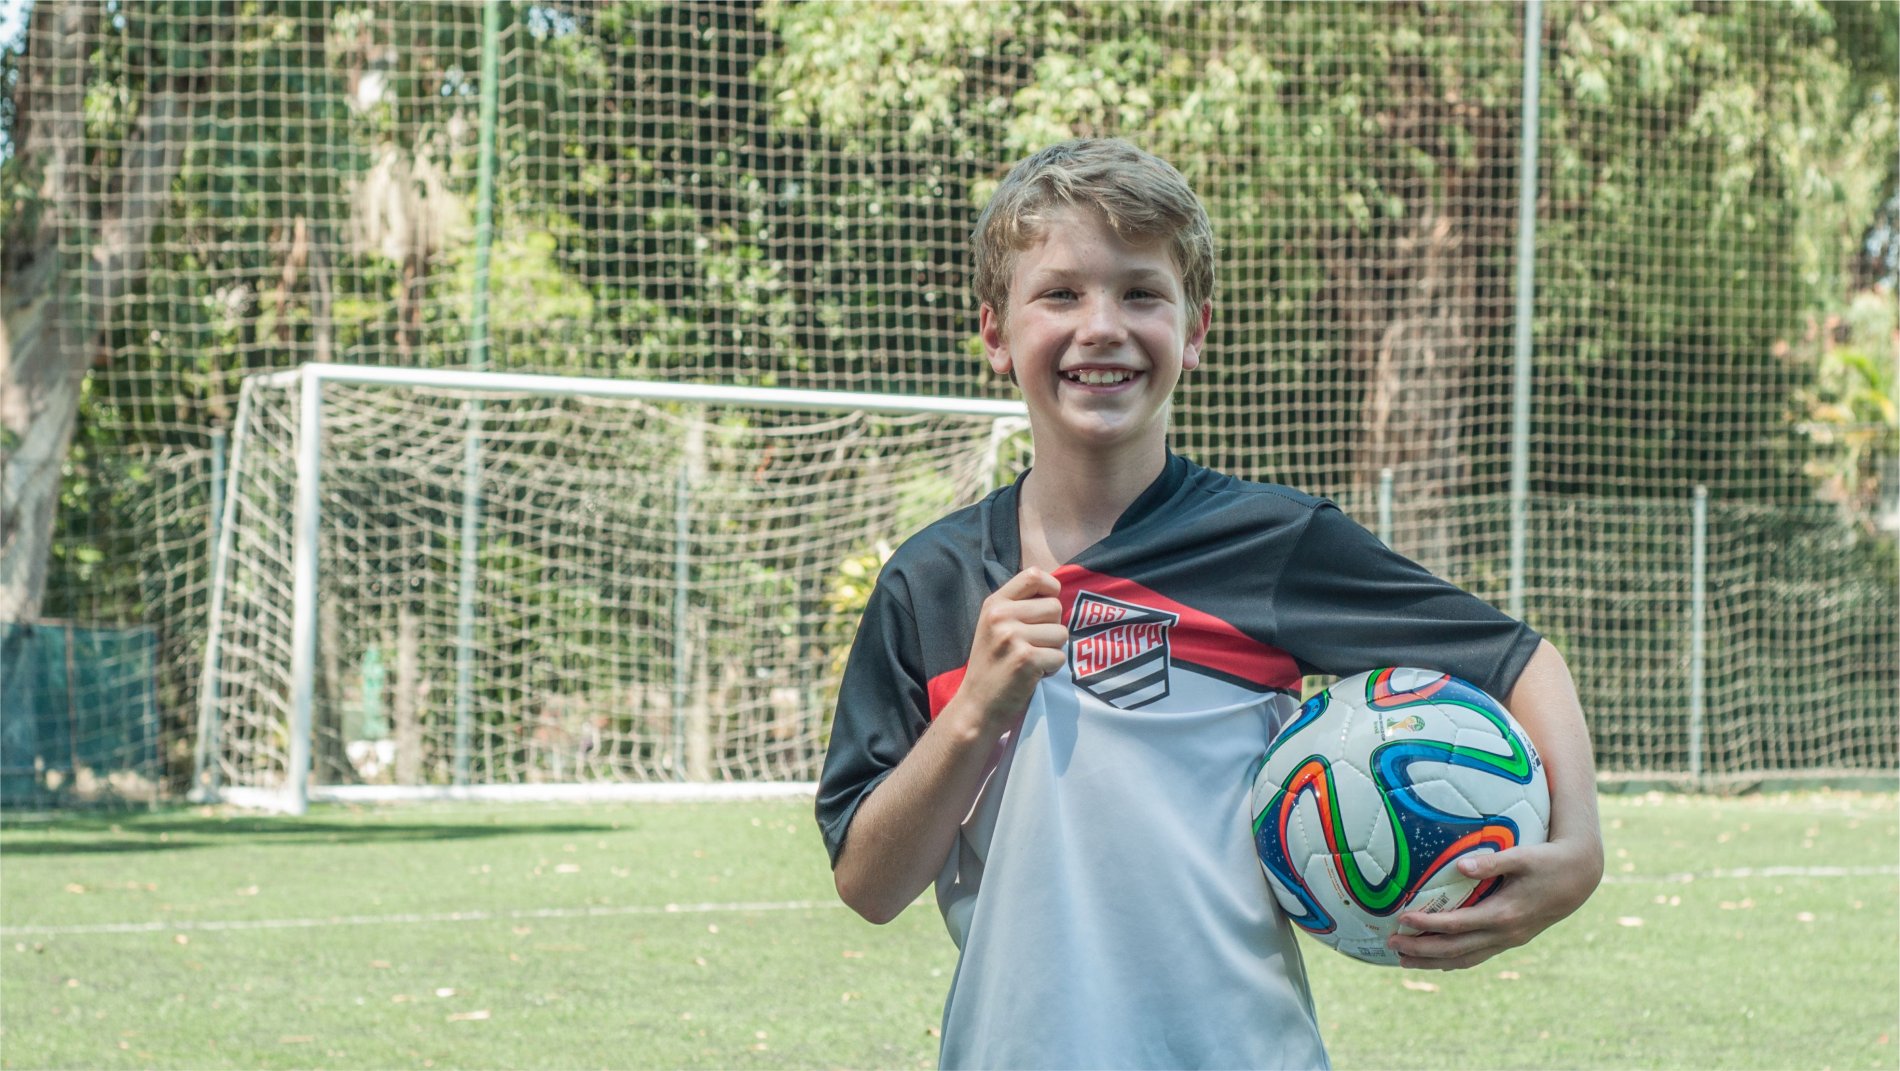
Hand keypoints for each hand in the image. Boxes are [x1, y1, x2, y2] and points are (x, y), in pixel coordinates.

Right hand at [948, 568, 1068, 736]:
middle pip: (1055, 607)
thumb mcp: (994, 626)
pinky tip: (1032, 675)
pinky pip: (1059, 657)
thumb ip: (1018, 607)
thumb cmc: (991, 665)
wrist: (976, 706)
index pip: (1033, 575)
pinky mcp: (1025, 660)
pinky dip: (1052, 669)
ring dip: (1053, 650)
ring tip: (1031, 661)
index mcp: (994, 604)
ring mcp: (1012, 637)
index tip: (1046, 609)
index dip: (1051, 588)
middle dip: (1052, 628)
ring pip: (1061, 633)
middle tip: (1033, 646)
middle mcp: (1001, 616)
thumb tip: (1056, 593)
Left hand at [1386, 832, 1603, 970]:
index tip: (1403, 920)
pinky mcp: (1511, 939)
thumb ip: (1492, 862)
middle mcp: (1505, 934)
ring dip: (1433, 961)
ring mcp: (1508, 940)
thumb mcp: (1523, 856)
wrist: (1580, 877)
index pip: (1457, 925)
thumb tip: (1460, 866)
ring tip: (1404, 961)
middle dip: (1422, 951)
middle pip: (1455, 950)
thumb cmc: (1548, 861)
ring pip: (1465, 959)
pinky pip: (1477, 955)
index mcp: (1504, 915)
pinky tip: (1436, 958)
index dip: (1429, 925)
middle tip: (1391, 946)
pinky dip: (1453, 959)